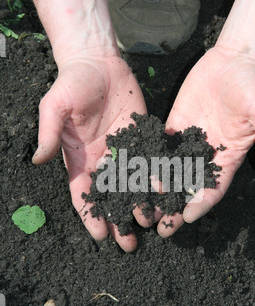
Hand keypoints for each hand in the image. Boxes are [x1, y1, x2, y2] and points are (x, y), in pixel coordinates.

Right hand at [33, 56, 146, 250]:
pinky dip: (157, 179)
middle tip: (129, 244)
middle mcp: (103, 160)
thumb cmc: (71, 83)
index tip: (99, 237)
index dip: (90, 215)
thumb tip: (38, 160)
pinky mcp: (142, 137)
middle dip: (118, 220)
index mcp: (80, 159)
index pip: (84, 194)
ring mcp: (124, 150)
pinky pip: (151, 161)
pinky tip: (166, 195)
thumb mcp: (55, 106)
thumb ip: (49, 134)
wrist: (97, 61)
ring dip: (140, 206)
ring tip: (150, 226)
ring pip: (133, 185)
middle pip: (111, 197)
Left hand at [157, 46, 254, 236]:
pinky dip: (147, 160)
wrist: (234, 59)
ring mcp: (188, 141)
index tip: (187, 217)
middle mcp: (206, 154)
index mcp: (228, 157)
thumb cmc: (253, 85)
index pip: (215, 187)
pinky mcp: (174, 126)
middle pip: (189, 186)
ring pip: (170, 171)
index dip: (202, 203)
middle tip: (160, 225)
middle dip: (175, 206)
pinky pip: (159, 146)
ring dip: (157, 190)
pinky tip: (133, 172)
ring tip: (142, 206)